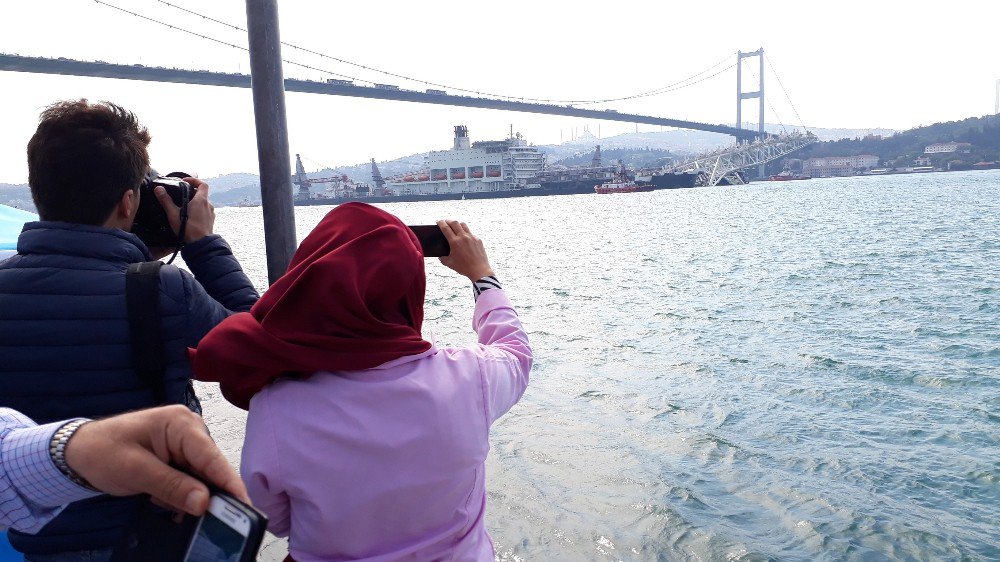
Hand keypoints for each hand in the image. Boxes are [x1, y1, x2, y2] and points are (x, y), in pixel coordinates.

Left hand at [64, 405, 247, 515]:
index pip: (212, 458)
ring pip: (201, 478)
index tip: (245, 508)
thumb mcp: (135, 470)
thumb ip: (171, 486)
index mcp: (181, 424)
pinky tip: (163, 501)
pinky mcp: (178, 458)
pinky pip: (190, 480)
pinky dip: (180, 495)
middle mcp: (189, 431)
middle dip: (208, 495)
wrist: (75, 452)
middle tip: (206, 521)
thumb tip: (204, 503)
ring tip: (165, 503)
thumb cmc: (101, 451)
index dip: (230, 484)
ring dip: (189, 496)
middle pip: (211, 469)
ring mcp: (185, 444)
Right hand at [154, 177, 214, 243]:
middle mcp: (208, 205)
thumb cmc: (188, 229)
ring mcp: (211, 213)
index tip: (185, 181)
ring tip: (183, 206)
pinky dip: (198, 210)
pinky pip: (204, 211)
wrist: (201, 244)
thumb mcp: (174, 214)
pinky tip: (189, 216)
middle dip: (192, 192)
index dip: (194, 180)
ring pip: (203, 203)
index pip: (203, 184)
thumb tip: (159, 189)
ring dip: (195, 202)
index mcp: (201, 200)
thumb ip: (166, 201)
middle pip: (202, 193)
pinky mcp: (210, 221)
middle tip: (181, 194)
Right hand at [437, 220, 493, 281]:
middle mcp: (463, 237)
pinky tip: (464, 238)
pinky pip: (470, 233)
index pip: (446, 228)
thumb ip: (443, 259)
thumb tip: (440, 256)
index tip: (438, 221)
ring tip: (455, 227)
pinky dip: (466, 233)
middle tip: (446, 222)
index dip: (441, 223)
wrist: (479, 270)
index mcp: (455, 242)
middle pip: (455, 222)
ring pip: (463, 225)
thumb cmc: (464, 268)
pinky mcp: (478, 240)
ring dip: (458, 224)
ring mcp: (472, 237)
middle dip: (448, 221)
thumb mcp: (450, 264)